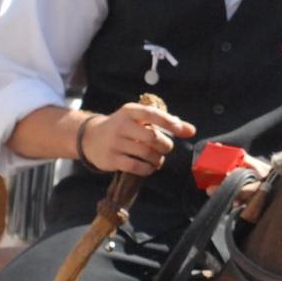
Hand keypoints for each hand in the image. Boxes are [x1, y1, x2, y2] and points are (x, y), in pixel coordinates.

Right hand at [80, 103, 194, 175]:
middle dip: (165, 145)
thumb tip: (191, 130)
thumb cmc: (123, 127)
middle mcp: (122, 125)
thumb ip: (165, 122)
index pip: (153, 115)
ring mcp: (115, 143)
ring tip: (157, 158)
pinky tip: (149, 167)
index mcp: (130, 111)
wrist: (90, 138)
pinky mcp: (111, 159)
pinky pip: (136, 167)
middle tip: (165, 148)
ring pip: (146, 153)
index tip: (183, 131)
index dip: (170, 123)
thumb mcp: (139, 119)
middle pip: (152, 137)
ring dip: (158, 159)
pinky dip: (148, 169)